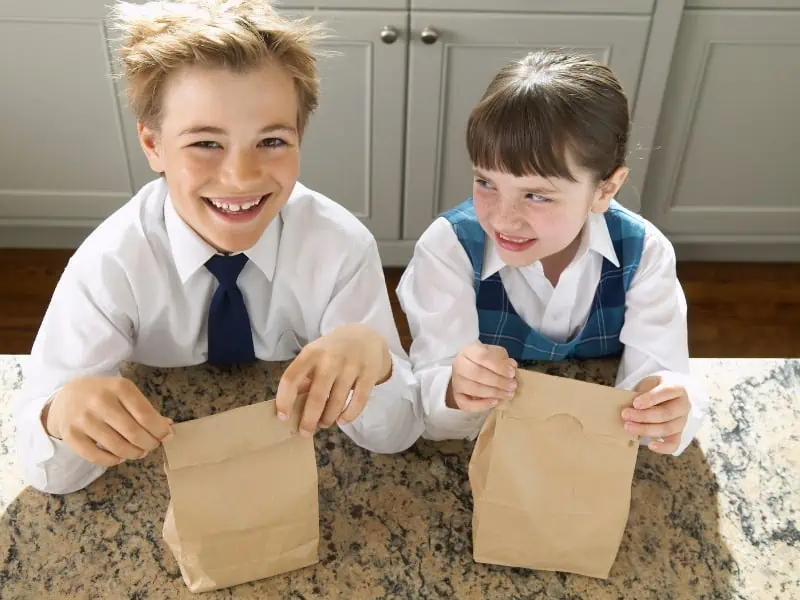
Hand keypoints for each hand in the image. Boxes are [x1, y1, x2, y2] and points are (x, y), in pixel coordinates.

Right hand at [42, 376, 173, 466]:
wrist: (65, 397)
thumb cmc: (103, 394)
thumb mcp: (124, 392)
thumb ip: (144, 408)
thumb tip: (167, 427)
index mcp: (119, 387)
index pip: (145, 415)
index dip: (159, 430)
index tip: (166, 436)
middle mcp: (100, 402)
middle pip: (133, 433)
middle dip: (149, 443)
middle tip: (153, 445)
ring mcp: (84, 419)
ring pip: (117, 447)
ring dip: (134, 453)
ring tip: (139, 452)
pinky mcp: (71, 435)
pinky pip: (97, 457)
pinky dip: (113, 460)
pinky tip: (120, 456)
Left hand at [275, 324, 391, 436]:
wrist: (365, 336)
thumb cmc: (333, 350)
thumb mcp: (315, 356)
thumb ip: (303, 378)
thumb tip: (290, 406)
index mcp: (311, 353)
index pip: (291, 378)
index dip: (284, 400)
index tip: (283, 417)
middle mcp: (330, 358)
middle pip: (316, 396)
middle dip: (309, 419)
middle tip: (305, 432)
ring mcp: (351, 365)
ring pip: (337, 401)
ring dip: (328, 418)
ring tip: (324, 423)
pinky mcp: (369, 373)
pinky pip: (359, 401)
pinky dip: (349, 415)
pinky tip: (342, 420)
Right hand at [446, 341, 516, 411]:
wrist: (468, 370)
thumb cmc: (485, 362)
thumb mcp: (495, 355)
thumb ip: (503, 359)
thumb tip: (511, 367)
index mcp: (469, 351)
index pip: (482, 356)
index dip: (499, 366)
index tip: (512, 373)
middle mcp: (459, 365)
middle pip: (477, 373)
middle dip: (498, 381)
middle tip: (513, 386)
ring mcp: (456, 381)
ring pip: (473, 389)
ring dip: (494, 393)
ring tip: (508, 394)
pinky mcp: (457, 396)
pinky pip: (467, 404)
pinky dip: (482, 405)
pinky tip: (495, 402)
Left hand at [622, 374, 689, 453]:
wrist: (665, 396)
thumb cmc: (653, 389)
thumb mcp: (647, 384)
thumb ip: (640, 393)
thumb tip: (626, 405)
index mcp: (677, 388)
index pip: (666, 392)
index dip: (650, 398)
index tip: (635, 403)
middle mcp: (684, 405)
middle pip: (666, 413)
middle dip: (644, 416)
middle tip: (625, 415)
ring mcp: (683, 421)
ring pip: (668, 429)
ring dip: (646, 429)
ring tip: (628, 427)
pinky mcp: (678, 434)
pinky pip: (674, 444)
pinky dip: (663, 447)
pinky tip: (650, 445)